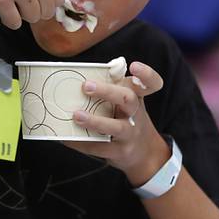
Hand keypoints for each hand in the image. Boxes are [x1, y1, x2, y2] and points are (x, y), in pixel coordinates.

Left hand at [63, 61, 170, 185]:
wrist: (144, 153)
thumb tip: (82, 73)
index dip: (146, 74)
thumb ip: (111, 86)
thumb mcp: (125, 102)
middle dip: (107, 91)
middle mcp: (136, 114)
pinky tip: (67, 138)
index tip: (134, 66)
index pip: (150, 83)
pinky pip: (99, 147)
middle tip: (86, 86)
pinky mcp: (120, 151)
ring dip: (95, 121)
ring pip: (116, 127)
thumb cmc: (127, 118)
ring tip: (76, 115)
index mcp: (136, 97)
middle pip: (128, 99)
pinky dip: (81, 142)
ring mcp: (130, 134)